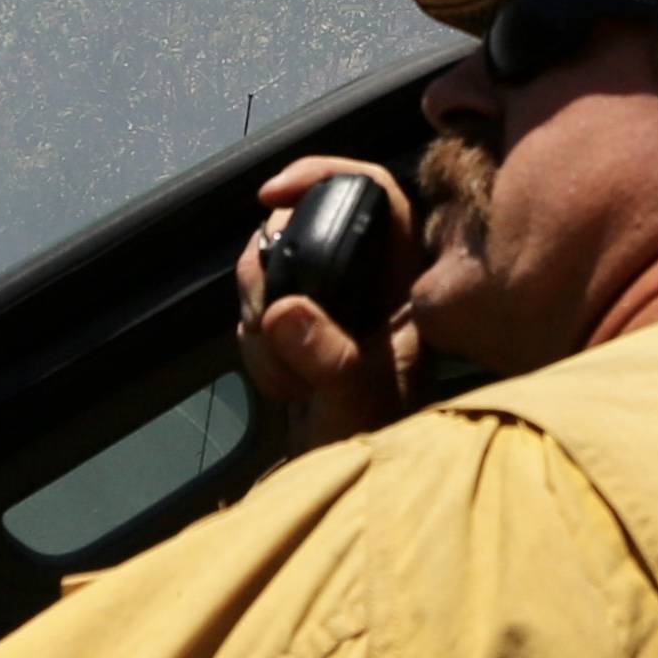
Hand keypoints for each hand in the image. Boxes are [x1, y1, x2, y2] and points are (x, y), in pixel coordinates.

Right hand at [234, 153, 419, 450]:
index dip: (324, 174)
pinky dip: (254, 344)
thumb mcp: (361, 401)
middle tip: (268, 320)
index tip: (274, 195)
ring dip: (259, 319)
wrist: (347, 483)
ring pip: (269, 269)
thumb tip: (285, 311)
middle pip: (300, 225)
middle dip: (269, 272)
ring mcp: (327, 302)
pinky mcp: (294, 326)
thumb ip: (331, 358)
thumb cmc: (379, 444)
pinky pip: (254, 308)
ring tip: (289, 378)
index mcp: (403, 279)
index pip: (373, 190)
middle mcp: (366, 280)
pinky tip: (281, 383)